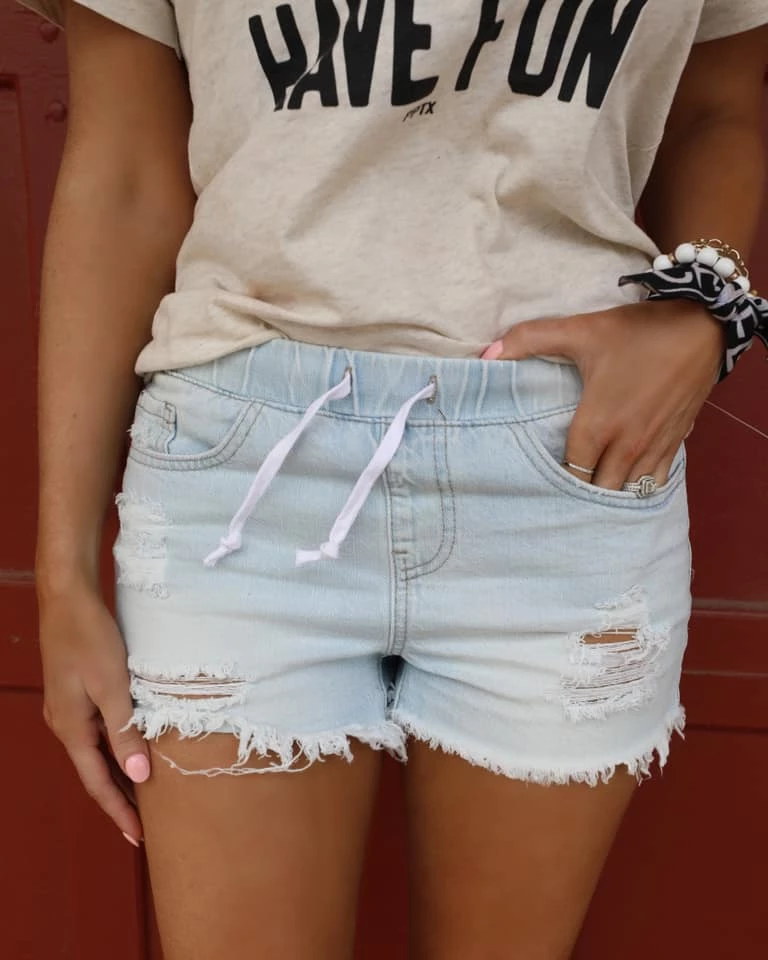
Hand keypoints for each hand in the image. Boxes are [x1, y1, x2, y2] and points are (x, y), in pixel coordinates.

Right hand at [37, 578, 149, 845]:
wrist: (68, 598)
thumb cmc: (91, 638)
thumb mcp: (113, 686)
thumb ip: (125, 732)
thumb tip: (140, 777)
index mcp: (71, 728)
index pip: (97, 782)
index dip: (119, 811)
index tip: (139, 837)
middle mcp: (65, 724)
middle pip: (95, 770)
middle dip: (120, 797)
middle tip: (148, 822)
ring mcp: (68, 708)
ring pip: (96, 750)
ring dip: (119, 771)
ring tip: (146, 792)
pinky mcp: (76, 691)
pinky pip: (97, 730)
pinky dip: (116, 745)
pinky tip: (134, 745)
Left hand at [481, 300, 722, 489]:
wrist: (702, 325)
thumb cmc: (637, 331)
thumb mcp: (580, 330)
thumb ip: (530, 340)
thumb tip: (486, 355)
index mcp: (598, 425)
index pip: (571, 474)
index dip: (553, 483)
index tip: (538, 481)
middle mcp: (626, 445)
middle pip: (598, 491)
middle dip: (580, 495)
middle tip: (560, 492)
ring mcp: (653, 447)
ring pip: (627, 491)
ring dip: (608, 493)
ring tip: (589, 493)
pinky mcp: (674, 442)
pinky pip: (654, 482)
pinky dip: (637, 486)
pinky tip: (623, 480)